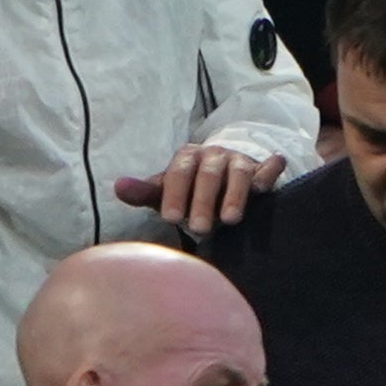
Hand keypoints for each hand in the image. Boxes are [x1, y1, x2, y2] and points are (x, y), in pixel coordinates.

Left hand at [129, 141, 278, 233]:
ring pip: (238, 173)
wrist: (223, 176)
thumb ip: (145, 192)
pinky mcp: (262, 169)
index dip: (175, 194)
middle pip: (209, 175)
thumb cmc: (191, 190)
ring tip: (231, 220)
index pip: (179, 173)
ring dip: (235, 195)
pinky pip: (268, 169)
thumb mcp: (167, 191)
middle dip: (204, 201)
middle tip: (200, 230)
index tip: (171, 218)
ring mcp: (239, 161)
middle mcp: (213, 156)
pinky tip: (267, 184)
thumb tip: (117, 187)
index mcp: (187, 158)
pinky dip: (269, 173)